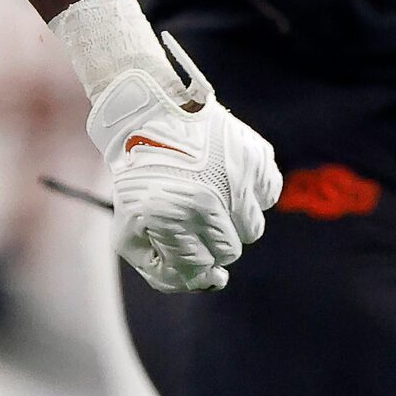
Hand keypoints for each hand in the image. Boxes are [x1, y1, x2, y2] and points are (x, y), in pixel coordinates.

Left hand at [88, 35, 280, 293]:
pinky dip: (250, 193)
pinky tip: (225, 174)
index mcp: (170, 218)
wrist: (148, 112)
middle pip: (229, 251)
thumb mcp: (129, 226)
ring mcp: (235, 179)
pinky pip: (267, 197)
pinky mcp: (256, 159)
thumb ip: (162, 269)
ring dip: (231, 218)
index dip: (188, 259)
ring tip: (207, 191)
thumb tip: (210, 284)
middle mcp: (206, 201)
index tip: (177, 239)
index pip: (201, 268)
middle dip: (210, 240)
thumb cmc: (138, 173)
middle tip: (190, 213)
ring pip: (251, 229)